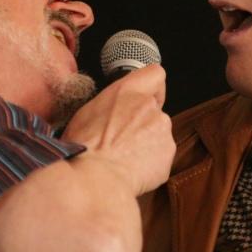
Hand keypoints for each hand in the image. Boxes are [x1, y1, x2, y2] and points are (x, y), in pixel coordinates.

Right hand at [62, 64, 174, 194]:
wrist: (96, 177)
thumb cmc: (84, 147)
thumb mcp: (86, 113)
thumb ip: (109, 106)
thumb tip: (110, 114)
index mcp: (127, 90)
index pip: (155, 74)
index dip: (153, 87)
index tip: (146, 97)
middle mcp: (148, 105)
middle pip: (154, 109)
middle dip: (142, 123)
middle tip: (122, 139)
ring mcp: (161, 128)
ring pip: (157, 133)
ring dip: (146, 143)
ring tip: (124, 158)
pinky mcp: (168, 151)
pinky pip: (161, 155)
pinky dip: (150, 163)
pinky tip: (131, 169)